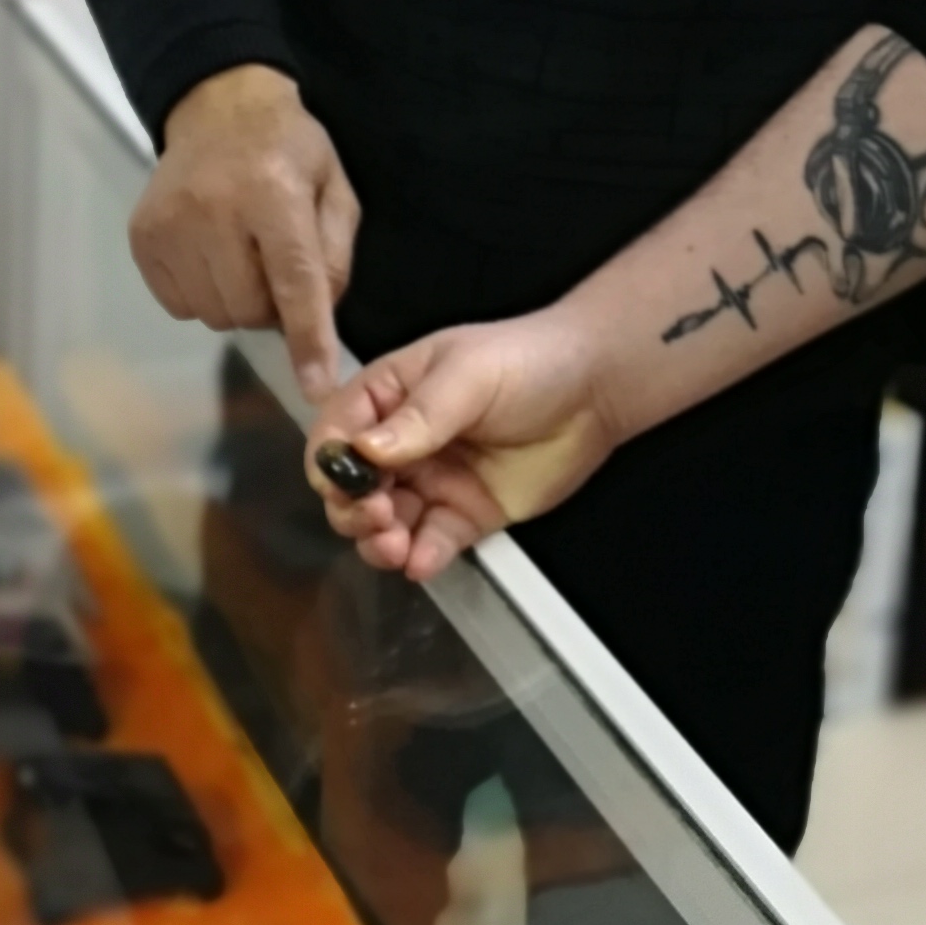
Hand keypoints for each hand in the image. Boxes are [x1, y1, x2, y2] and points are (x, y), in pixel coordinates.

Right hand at [129, 66, 359, 402]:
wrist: (218, 106)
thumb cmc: (288, 150)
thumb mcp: (335, 188)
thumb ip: (335, 255)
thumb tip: (319, 319)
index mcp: (273, 194)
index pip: (294, 281)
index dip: (308, 338)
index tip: (316, 387)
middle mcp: (214, 211)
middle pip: (249, 308)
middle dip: (271, 305)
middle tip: (274, 266)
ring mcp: (170, 226)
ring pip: (213, 314)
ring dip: (236, 302)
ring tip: (242, 256)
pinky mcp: (142, 238)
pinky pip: (179, 305)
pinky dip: (203, 293)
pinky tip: (211, 255)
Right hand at [304, 307, 621, 580]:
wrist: (597, 388)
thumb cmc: (527, 361)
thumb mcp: (468, 375)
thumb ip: (418, 417)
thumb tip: (362, 451)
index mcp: (389, 397)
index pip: (336, 432)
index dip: (329, 462)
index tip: (341, 483)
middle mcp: (402, 444)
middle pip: (351, 487)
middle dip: (352, 509)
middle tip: (377, 517)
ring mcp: (433, 483)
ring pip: (385, 524)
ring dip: (378, 541)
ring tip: (395, 545)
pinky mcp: (466, 516)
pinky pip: (432, 544)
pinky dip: (420, 558)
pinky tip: (421, 562)